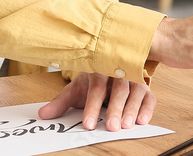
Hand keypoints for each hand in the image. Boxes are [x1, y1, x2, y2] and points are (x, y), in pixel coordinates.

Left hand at [38, 72, 156, 131]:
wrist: (110, 65)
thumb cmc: (92, 82)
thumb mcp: (76, 90)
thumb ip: (60, 103)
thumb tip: (43, 115)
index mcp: (99, 70)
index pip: (96, 88)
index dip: (92, 106)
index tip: (88, 124)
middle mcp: (118, 72)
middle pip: (119, 89)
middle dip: (115, 109)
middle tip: (112, 127)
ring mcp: (133, 78)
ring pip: (136, 91)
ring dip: (132, 108)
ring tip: (126, 125)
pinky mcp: (145, 86)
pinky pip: (149, 96)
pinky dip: (147, 108)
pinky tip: (142, 120)